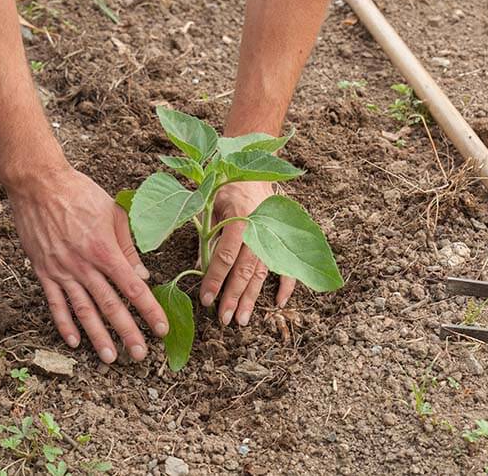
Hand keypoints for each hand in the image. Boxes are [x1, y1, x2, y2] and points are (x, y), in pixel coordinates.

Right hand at [7, 166, 168, 362]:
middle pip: (111, 306)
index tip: (161, 329)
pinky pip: (55, 303)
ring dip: (97, 337)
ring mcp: (61, 271)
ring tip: (109, 358)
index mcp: (106, 251)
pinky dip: (64, 324)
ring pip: (83, 311)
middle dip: (127, 333)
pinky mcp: (43, 271)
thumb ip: (129, 246)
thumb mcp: (115, 214)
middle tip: (140, 356)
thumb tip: (142, 276)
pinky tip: (74, 342)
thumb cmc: (82, 194)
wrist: (39, 184)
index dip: (149, 311)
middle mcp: (84, 266)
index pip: (133, 289)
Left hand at [200, 181, 295, 325]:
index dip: (215, 278)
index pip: (226, 255)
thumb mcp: (212, 204)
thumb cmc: (229, 187)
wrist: (257, 169)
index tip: (206, 299)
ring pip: (263, 271)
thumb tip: (199, 266)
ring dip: (252, 297)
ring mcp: (275, 235)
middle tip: (225, 319)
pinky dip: (286, 285)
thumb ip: (208, 235)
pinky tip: (278, 303)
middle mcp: (259, 229)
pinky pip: (288, 265)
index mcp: (240, 217)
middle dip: (234, 295)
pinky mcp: (285, 239)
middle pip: (246, 269)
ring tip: (243, 319)